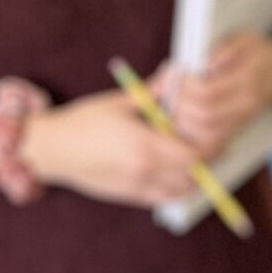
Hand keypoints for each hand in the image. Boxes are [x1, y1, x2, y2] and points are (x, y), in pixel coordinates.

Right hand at [19, 88, 203, 207]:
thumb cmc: (82, 123)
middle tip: (216, 146)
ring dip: (196, 176)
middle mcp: (144, 170)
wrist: (53, 151)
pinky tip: (182, 174)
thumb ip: (152, 92)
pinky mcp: (131, 196)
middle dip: (208, 160)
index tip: (218, 136)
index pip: (194, 153)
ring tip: (200, 159)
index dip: (211, 147)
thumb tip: (175, 74)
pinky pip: (166, 198)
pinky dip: (180, 189)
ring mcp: (138, 186)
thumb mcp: (119, 102)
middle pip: (193, 172)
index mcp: (143, 144)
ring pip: (183, 189)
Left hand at [156, 33, 271, 159]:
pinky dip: (195, 135)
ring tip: (173, 105)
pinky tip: (184, 120)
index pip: (208, 91)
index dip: (185, 87)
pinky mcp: (239, 127)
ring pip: (208, 133)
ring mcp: (243, 118)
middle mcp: (246, 104)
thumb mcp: (244, 39)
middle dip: (181, 106)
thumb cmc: (258, 52)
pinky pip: (214, 140)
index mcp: (247, 79)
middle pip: (205, 115)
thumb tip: (201, 63)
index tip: (174, 75)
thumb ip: (224, 49)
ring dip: (184, 122)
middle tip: (169, 92)